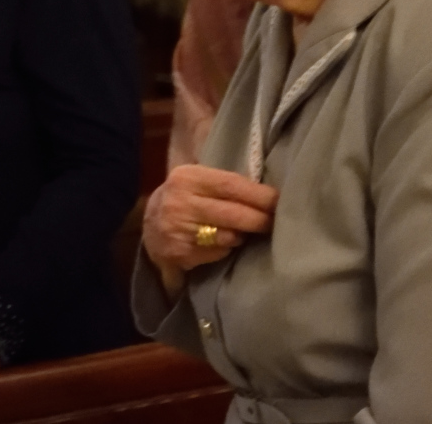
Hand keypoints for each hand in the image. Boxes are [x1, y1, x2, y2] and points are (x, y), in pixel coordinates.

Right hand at [143, 164, 278, 291]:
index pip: (231, 184)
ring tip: (247, 232)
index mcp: (187, 177)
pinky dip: (228, 249)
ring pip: (229, 236)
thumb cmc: (184, 200)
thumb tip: (269, 193)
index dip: (260, 195)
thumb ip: (225, 184)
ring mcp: (178, 229)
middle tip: (278, 222)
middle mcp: (179, 201)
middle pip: (234, 213)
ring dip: (244, 236)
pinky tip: (225, 243)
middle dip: (261, 219)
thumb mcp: (197, 182)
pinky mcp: (180, 253)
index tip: (281, 202)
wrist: (149, 228)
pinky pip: (219, 252)